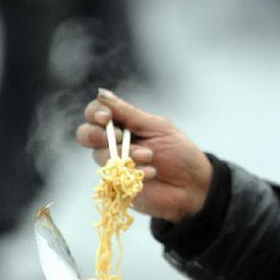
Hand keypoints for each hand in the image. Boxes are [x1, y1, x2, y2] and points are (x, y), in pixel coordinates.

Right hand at [76, 88, 212, 222]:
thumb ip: (130, 114)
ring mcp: (113, 165)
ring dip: (125, 154)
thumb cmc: (179, 152)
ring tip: (149, 156)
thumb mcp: (158, 128)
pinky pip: (112, 177)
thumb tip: (103, 94)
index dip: (95, 113)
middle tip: (119, 138)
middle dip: (97, 134)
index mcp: (123, 125)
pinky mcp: (117, 185)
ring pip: (99, 155)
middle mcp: (114, 144)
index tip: (106, 118)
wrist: (193, 185)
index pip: (96, 113)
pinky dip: (133, 172)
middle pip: (85, 134)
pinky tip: (151, 173)